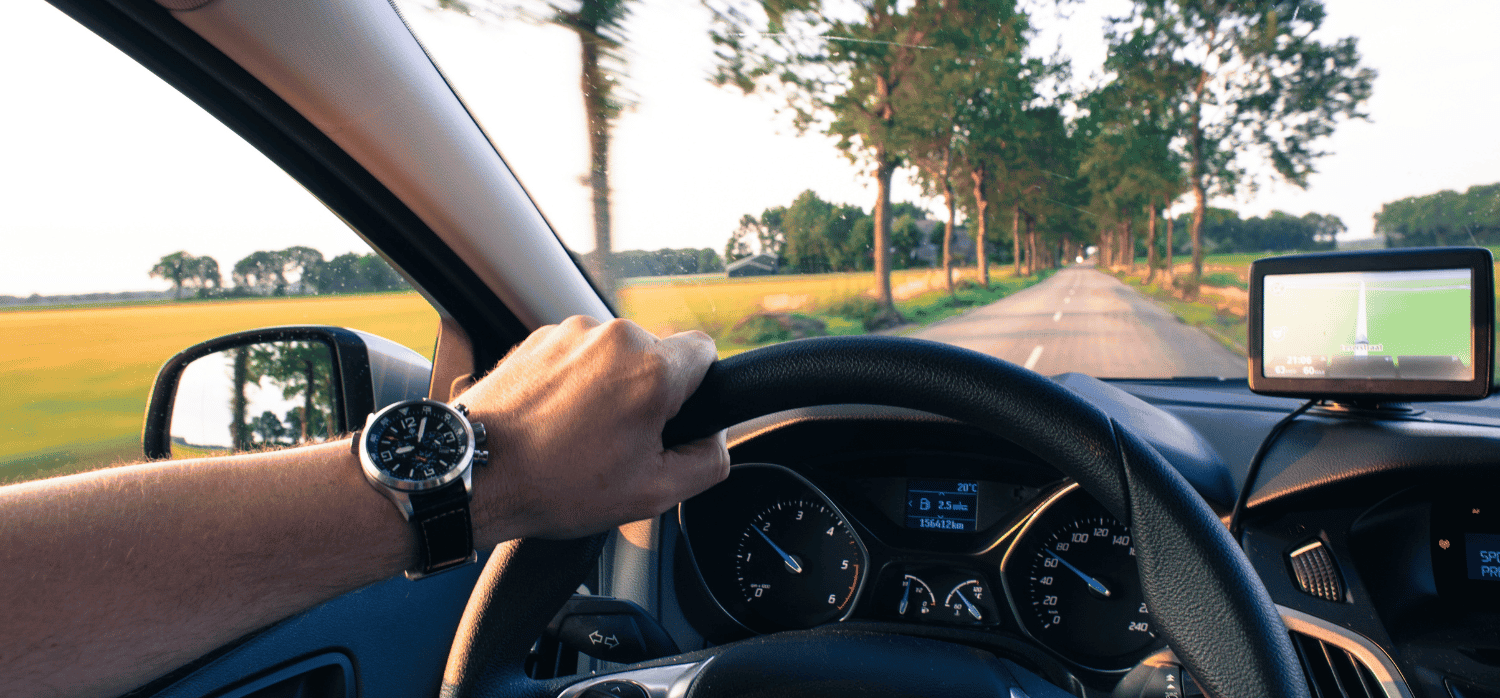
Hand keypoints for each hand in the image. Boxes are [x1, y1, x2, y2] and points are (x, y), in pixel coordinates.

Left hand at [455, 316, 727, 541]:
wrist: (476, 473)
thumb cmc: (556, 485)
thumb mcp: (653, 494)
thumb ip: (707, 462)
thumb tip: (715, 441)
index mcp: (652, 370)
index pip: (706, 351)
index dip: (697, 389)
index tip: (673, 419)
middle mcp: (614, 338)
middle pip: (657, 356)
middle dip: (648, 394)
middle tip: (619, 442)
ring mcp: (571, 333)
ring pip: (615, 357)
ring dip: (609, 388)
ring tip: (578, 435)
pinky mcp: (538, 337)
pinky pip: (578, 356)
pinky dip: (575, 383)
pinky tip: (555, 421)